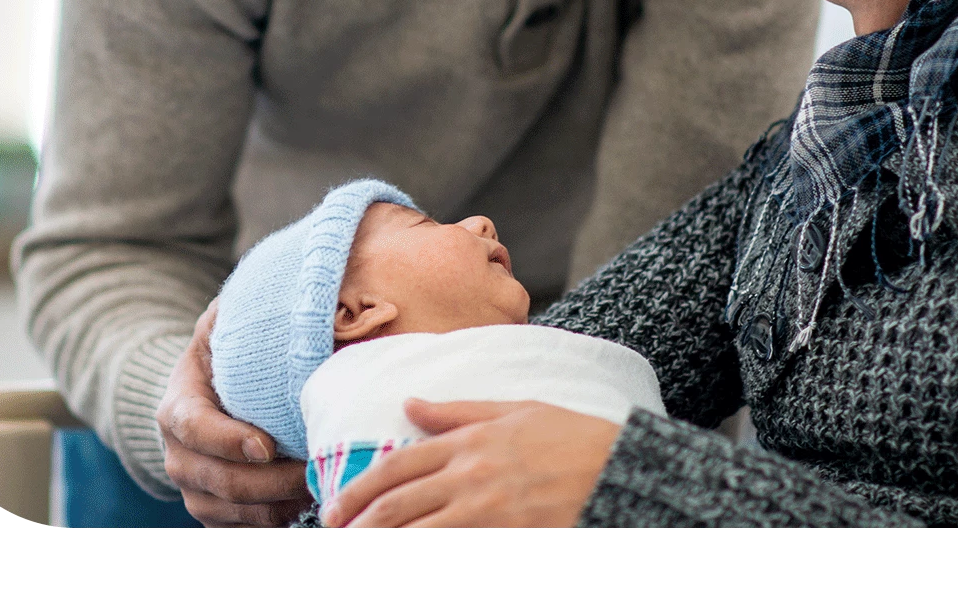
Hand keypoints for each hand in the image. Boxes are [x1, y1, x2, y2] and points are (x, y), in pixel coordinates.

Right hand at [157, 299, 309, 525]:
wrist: (203, 396)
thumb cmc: (225, 353)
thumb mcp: (226, 325)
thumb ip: (246, 311)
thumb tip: (297, 288)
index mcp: (177, 406)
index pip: (194, 428)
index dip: (227, 440)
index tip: (266, 446)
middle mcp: (177, 454)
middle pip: (220, 480)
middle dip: (271, 482)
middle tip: (316, 468)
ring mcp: (193, 487)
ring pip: (234, 511)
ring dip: (278, 505)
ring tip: (320, 485)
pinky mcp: (213, 510)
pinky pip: (242, 527)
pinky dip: (275, 519)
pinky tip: (307, 501)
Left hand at [322, 399, 619, 526]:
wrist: (622, 468)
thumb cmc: (571, 436)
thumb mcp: (513, 410)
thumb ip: (456, 412)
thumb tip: (409, 404)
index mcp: (469, 441)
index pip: (398, 465)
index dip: (361, 488)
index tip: (337, 506)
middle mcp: (471, 476)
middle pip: (398, 503)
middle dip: (360, 521)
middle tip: (336, 531)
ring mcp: (488, 510)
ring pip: (419, 530)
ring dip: (385, 539)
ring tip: (360, 545)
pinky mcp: (507, 533)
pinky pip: (454, 545)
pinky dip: (428, 547)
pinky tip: (411, 551)